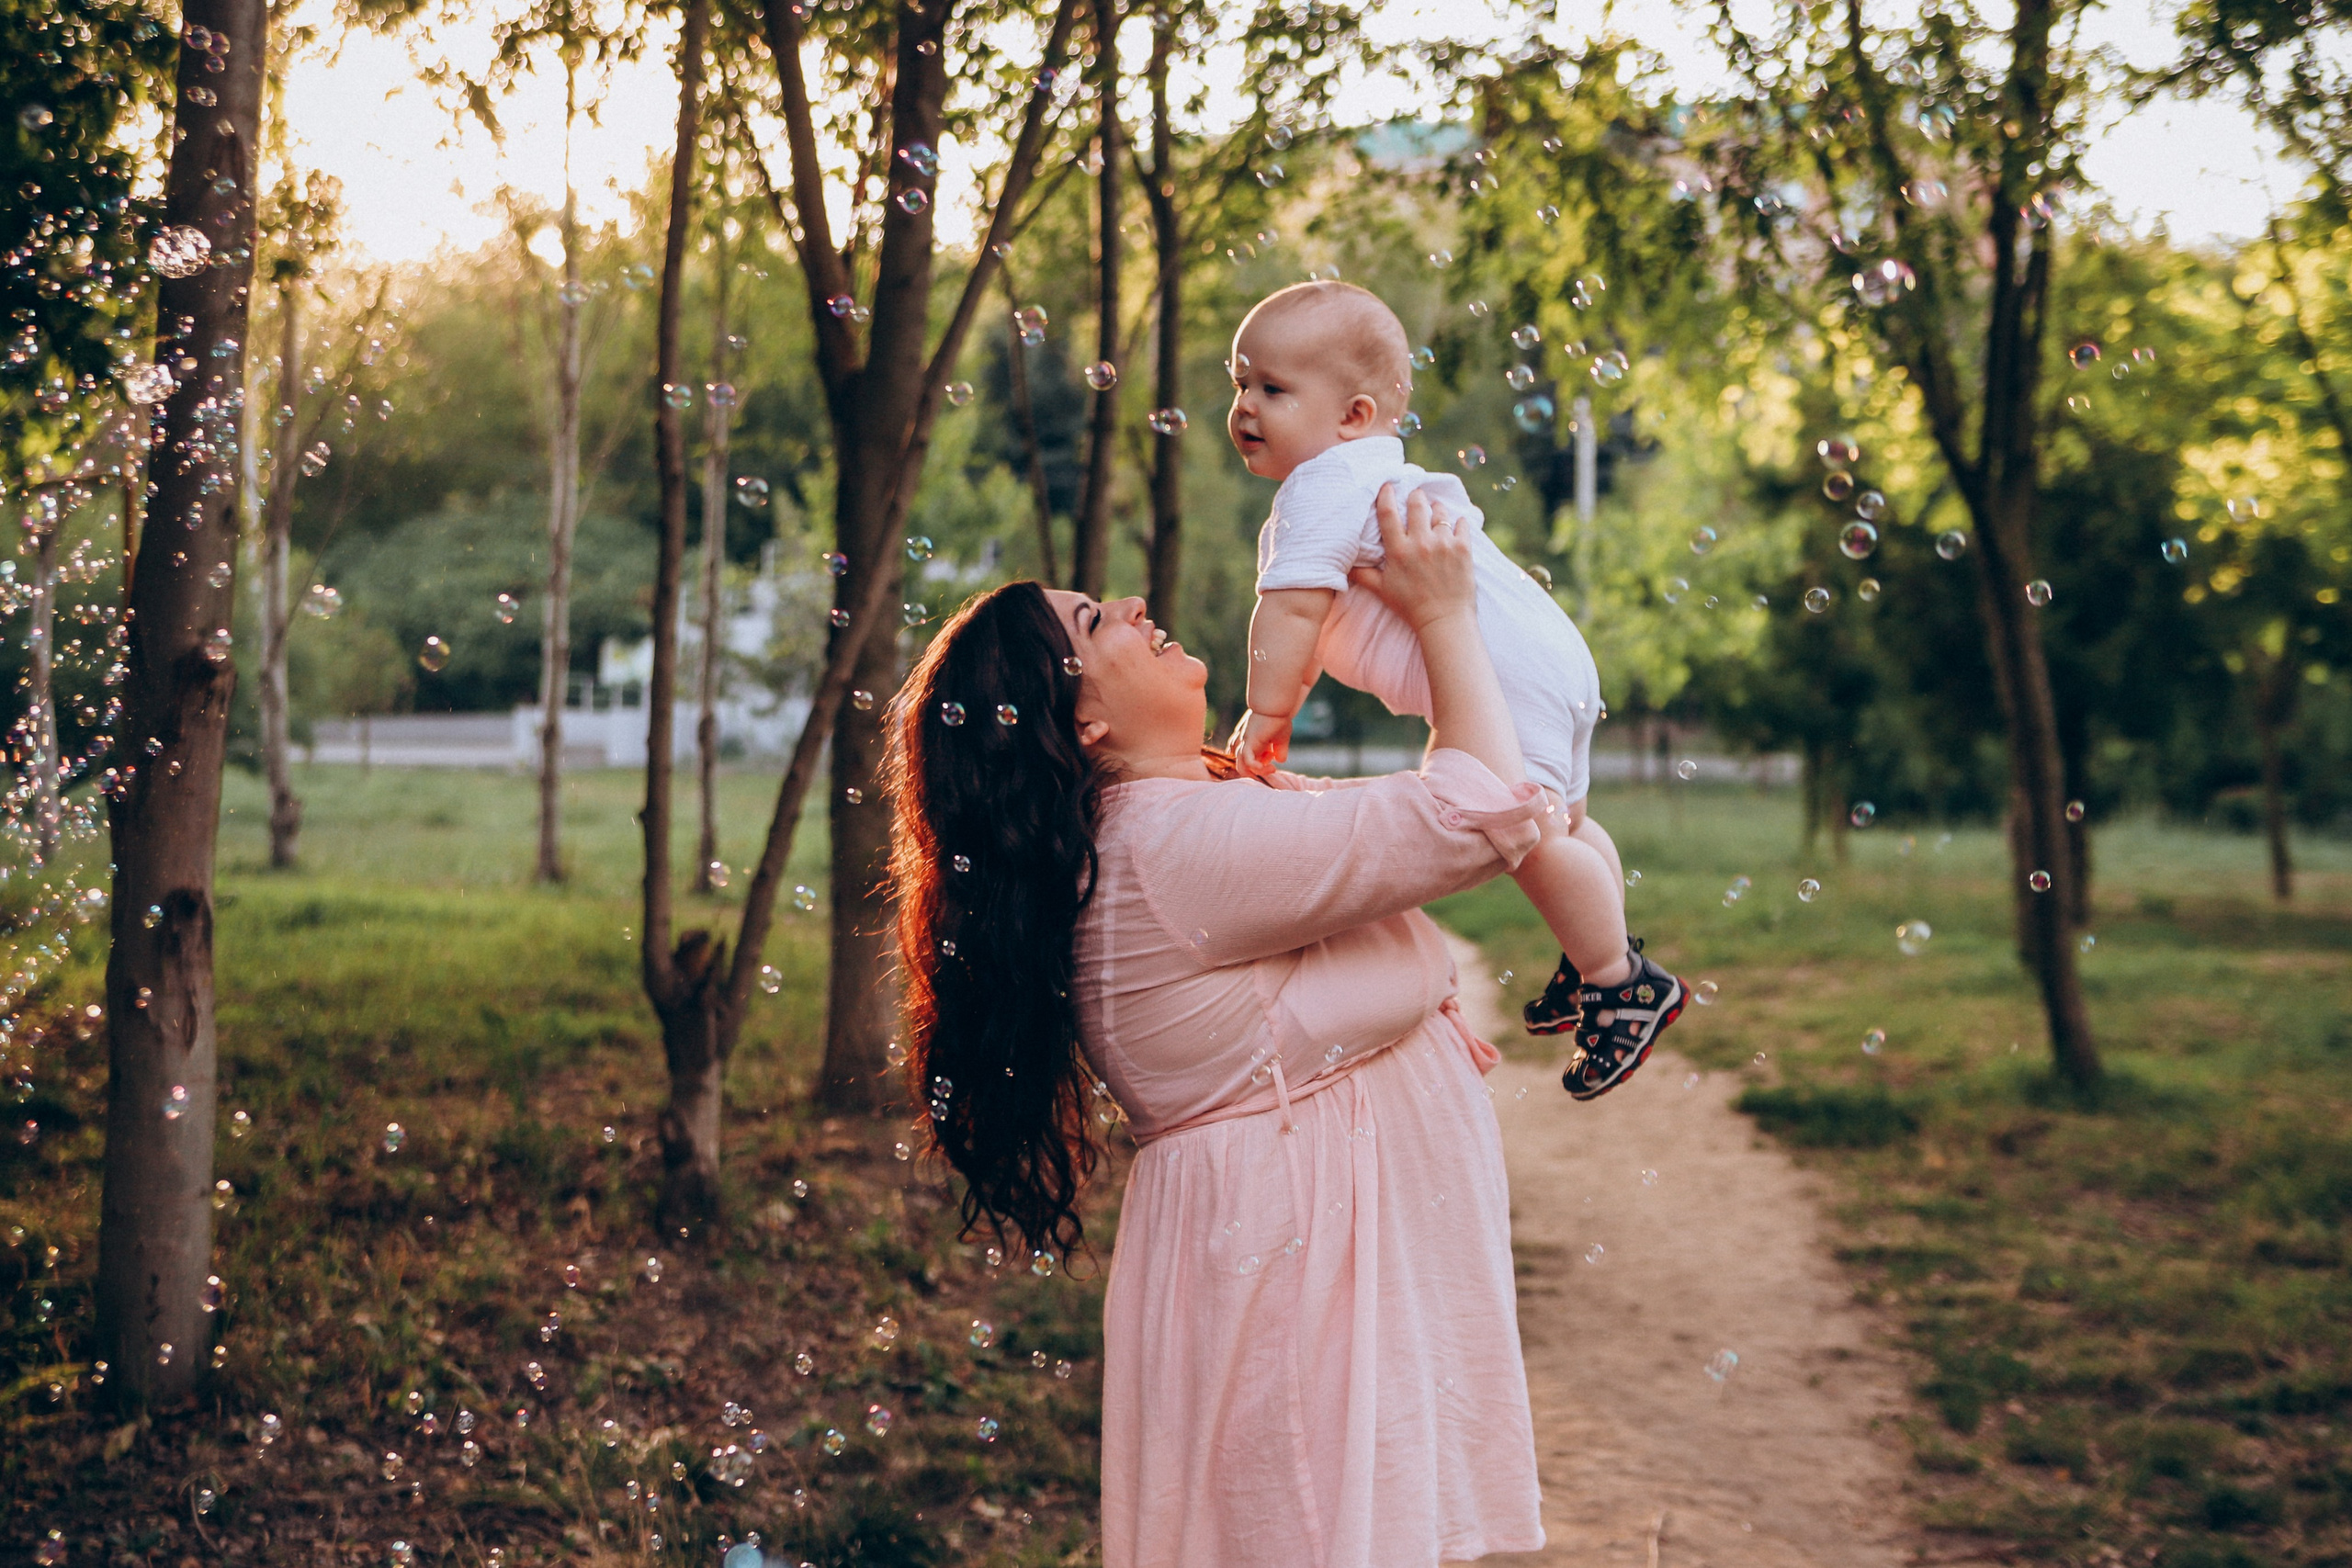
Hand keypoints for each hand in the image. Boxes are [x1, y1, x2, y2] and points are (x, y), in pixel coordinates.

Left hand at [1235, 709, 1291, 774]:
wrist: (1275, 706)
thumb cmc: (1279, 718)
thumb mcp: (1282, 738)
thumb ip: (1280, 750)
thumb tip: (1280, 760)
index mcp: (1250, 743)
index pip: (1246, 762)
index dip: (1260, 765)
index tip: (1273, 756)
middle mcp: (1244, 744)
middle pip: (1242, 766)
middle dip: (1257, 772)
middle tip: (1272, 768)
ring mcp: (1245, 743)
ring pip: (1242, 767)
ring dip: (1259, 772)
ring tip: (1272, 768)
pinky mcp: (1249, 742)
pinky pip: (1247, 760)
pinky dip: (1256, 767)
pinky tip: (1271, 767)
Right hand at [1347, 483, 1474, 631]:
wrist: (1444, 621)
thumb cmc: (1411, 607)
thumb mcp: (1382, 591)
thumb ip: (1363, 576)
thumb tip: (1345, 567)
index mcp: (1399, 551)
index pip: (1388, 514)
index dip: (1386, 495)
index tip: (1388, 485)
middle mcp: (1421, 543)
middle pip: (1417, 504)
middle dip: (1416, 496)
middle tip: (1416, 496)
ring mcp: (1444, 544)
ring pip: (1440, 512)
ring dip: (1437, 509)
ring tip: (1436, 511)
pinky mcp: (1463, 548)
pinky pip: (1462, 523)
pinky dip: (1459, 522)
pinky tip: (1456, 525)